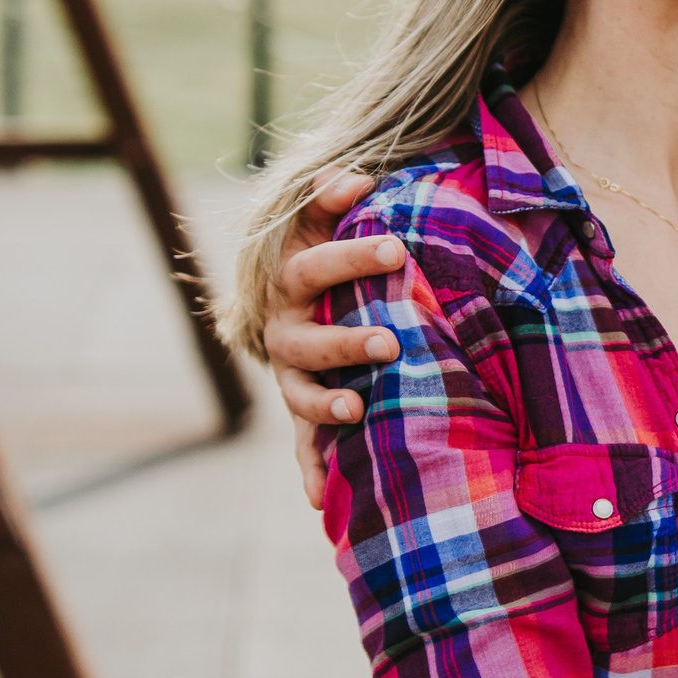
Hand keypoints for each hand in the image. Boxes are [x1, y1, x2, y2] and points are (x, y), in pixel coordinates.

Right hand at [263, 168, 400, 508]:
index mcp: (293, 279)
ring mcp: (291, 373)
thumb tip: (353, 176)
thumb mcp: (325, 221)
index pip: (314, 263)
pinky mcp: (302, 409)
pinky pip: (304, 446)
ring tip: (356, 410)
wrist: (292, 295)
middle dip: (347, 340)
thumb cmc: (328, 252)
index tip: (393, 241)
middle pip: (308, 337)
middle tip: (391, 341)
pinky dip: (312, 471)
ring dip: (325, 406)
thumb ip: (335, 199)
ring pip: (300, 394)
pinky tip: (322, 500)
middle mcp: (284, 328)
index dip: (348, 253)